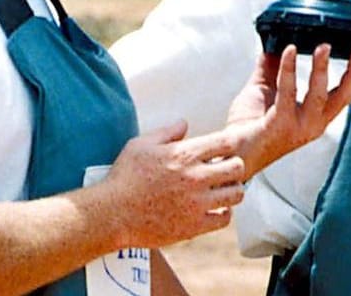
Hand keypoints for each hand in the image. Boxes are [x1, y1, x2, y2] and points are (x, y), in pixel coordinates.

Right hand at [99, 120, 245, 248]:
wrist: (113, 214)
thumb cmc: (124, 177)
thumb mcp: (141, 145)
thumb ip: (167, 132)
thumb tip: (184, 123)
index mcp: (185, 155)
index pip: (226, 143)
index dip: (229, 144)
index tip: (222, 150)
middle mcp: (196, 178)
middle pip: (237, 168)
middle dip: (233, 166)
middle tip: (223, 171)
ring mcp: (197, 203)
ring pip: (236, 194)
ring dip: (231, 190)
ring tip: (220, 190)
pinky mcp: (194, 226)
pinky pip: (225, 219)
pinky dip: (223, 213)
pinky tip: (213, 209)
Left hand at [224, 43, 350, 176]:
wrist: (230, 150)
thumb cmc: (249, 126)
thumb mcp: (266, 89)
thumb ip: (274, 66)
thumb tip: (276, 40)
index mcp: (316, 116)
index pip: (347, 95)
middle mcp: (314, 124)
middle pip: (344, 97)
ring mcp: (299, 127)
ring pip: (320, 96)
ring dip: (322, 69)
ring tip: (324, 47)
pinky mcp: (281, 125)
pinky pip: (288, 93)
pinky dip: (289, 69)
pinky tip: (288, 51)